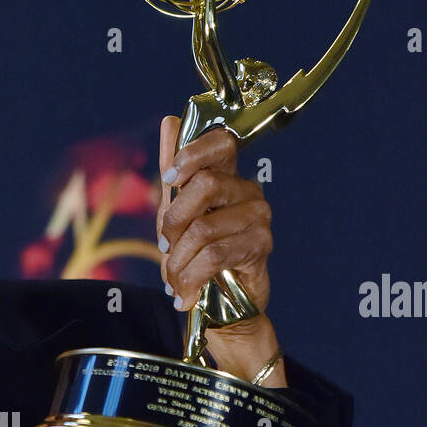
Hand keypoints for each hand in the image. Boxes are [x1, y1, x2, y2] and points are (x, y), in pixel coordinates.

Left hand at [157, 115, 285, 382]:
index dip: (192, 153)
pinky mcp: (261, 246)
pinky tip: (184, 293)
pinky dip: (190, 278)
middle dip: (172, 222)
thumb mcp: (175, 215)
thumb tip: (170, 121)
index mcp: (227, 176)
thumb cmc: (198, 255)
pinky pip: (215, 255)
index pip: (221, 142)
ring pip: (204, 228)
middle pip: (205, 185)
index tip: (170, 179)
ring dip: (178, 262)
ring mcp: (259, 217)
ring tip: (173, 280)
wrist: (220, 305)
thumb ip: (174, 172)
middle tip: (165, 249)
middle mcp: (248, 191)